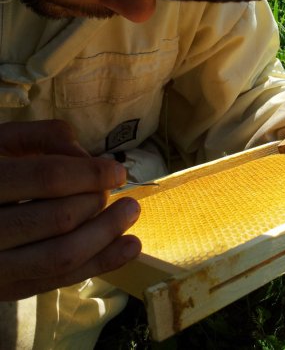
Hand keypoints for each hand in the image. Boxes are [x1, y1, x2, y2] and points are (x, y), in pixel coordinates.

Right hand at [0, 120, 141, 300]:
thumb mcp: (0, 140)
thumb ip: (43, 136)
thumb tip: (87, 157)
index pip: (47, 177)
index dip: (91, 173)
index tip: (119, 171)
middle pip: (59, 218)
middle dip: (98, 203)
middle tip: (117, 192)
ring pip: (61, 256)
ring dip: (107, 234)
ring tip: (131, 213)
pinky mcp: (4, 289)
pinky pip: (58, 281)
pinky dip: (100, 264)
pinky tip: (130, 247)